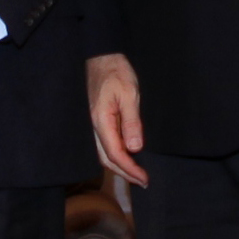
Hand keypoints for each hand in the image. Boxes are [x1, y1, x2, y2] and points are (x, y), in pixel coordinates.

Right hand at [87, 53, 145, 187]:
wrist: (102, 56)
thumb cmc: (116, 72)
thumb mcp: (129, 94)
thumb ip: (131, 122)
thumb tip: (135, 148)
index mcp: (101, 121)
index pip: (115, 153)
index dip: (130, 169)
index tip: (144, 178)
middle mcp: (94, 126)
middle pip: (107, 158)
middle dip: (124, 173)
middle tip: (143, 181)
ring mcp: (94, 123)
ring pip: (104, 153)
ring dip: (119, 166)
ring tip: (136, 174)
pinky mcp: (98, 119)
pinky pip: (105, 143)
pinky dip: (116, 155)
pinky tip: (126, 156)